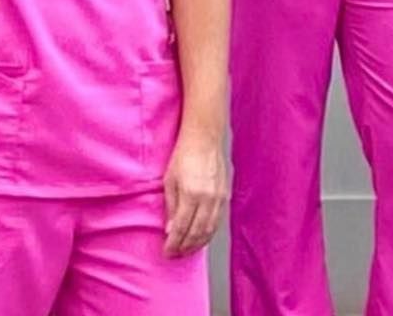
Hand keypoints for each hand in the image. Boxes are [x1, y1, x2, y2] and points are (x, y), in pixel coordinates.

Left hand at [163, 131, 227, 256]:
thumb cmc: (184, 154)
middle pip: (196, 233)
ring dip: (197, 244)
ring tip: (187, 250)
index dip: (173, 244)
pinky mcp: (225, 196)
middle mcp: (207, 199)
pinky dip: (208, 233)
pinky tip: (201, 237)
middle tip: (176, 255)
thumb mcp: (170, 179)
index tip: (167, 252)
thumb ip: (171, 206)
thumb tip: (170, 230)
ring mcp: (219, 198)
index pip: (181, 228)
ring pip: (209, 231)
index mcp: (190, 194)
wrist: (205, 138)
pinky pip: (217, 222)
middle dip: (185, 248)